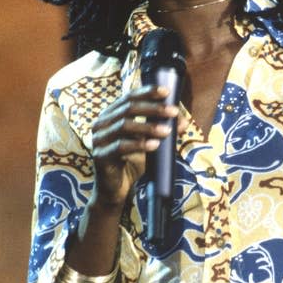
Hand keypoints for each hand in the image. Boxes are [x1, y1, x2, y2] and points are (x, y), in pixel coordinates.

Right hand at [91, 84, 179, 207]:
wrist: (117, 190)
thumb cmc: (132, 163)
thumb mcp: (150, 143)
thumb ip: (163, 131)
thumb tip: (183, 122)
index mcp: (111, 115)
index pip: (129, 97)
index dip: (148, 93)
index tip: (167, 92)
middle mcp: (101, 123)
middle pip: (128, 109)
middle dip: (153, 109)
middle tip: (172, 112)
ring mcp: (98, 139)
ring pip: (124, 126)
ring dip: (148, 127)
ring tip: (167, 132)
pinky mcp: (100, 155)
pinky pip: (120, 147)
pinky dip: (139, 145)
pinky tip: (154, 145)